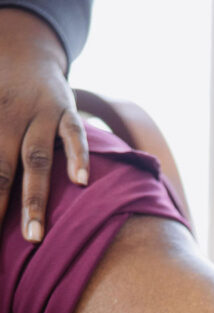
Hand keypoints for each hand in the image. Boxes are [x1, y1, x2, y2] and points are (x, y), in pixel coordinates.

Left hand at [0, 9, 88, 242]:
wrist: (23, 51)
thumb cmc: (1, 97)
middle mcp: (10, 118)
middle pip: (2, 170)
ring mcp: (40, 115)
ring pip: (35, 160)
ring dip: (34, 200)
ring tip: (34, 236)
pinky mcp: (66, 110)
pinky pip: (74, 134)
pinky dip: (78, 156)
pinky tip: (80, 181)